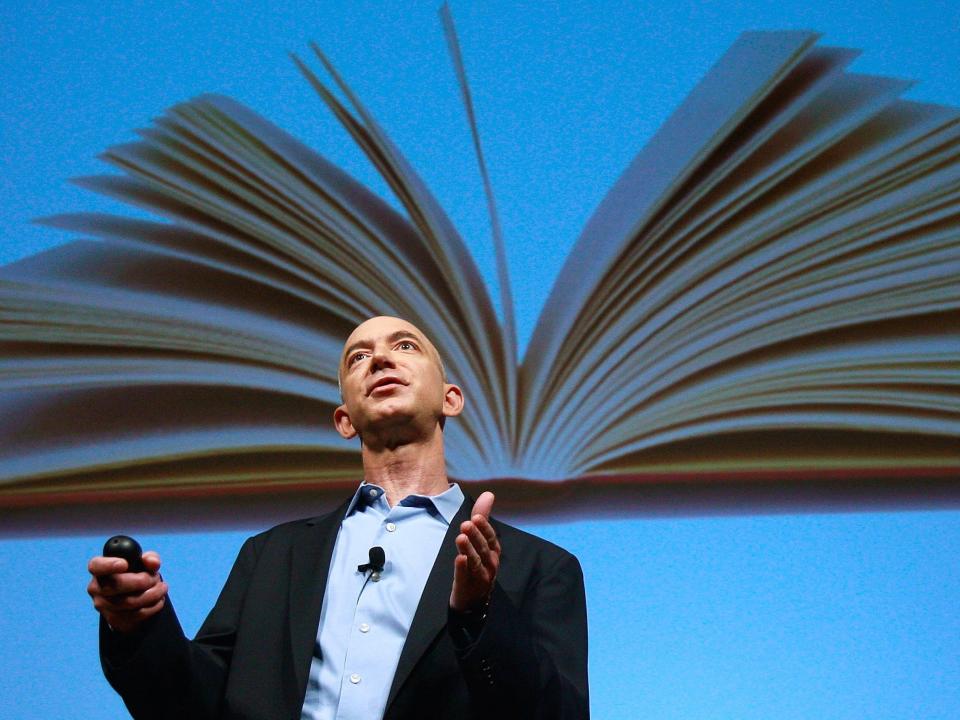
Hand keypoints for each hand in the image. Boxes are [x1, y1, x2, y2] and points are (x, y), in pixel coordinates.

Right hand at [87, 550, 167, 632]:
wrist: (133, 597)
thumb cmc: (135, 573)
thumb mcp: (143, 562)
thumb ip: (149, 558)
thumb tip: (153, 563)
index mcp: (99, 569)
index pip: (96, 566)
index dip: (109, 565)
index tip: (125, 564)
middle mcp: (96, 588)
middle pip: (116, 585)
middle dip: (142, 580)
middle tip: (155, 577)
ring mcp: (103, 606)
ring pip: (129, 602)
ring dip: (152, 594)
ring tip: (162, 587)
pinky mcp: (114, 619)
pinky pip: (136, 614)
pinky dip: (153, 606)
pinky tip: (159, 599)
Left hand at [450, 491, 500, 611]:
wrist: (474, 600)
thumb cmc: (478, 564)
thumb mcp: (481, 541)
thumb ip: (483, 517)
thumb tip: (489, 494)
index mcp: (493, 551)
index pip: (491, 537)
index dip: (484, 528)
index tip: (477, 517)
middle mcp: (490, 563)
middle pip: (483, 549)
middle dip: (476, 536)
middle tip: (466, 524)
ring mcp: (480, 576)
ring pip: (475, 562)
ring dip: (468, 550)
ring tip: (460, 538)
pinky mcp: (468, 586)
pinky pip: (465, 576)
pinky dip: (462, 568)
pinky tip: (459, 559)